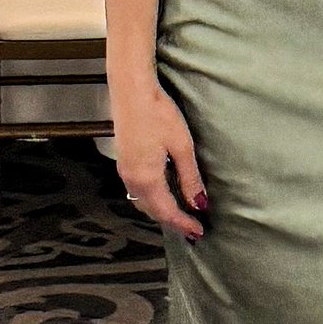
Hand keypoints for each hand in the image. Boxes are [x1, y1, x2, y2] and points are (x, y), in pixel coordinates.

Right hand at [113, 83, 207, 239]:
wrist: (131, 91)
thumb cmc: (158, 113)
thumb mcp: (182, 146)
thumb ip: (190, 178)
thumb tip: (199, 203)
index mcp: (147, 179)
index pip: (167, 212)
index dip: (184, 224)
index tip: (199, 232)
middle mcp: (131, 179)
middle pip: (153, 212)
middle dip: (173, 222)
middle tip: (192, 228)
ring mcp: (124, 171)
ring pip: (143, 203)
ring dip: (161, 212)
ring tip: (181, 214)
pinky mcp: (123, 162)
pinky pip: (137, 191)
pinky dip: (152, 199)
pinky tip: (164, 194)